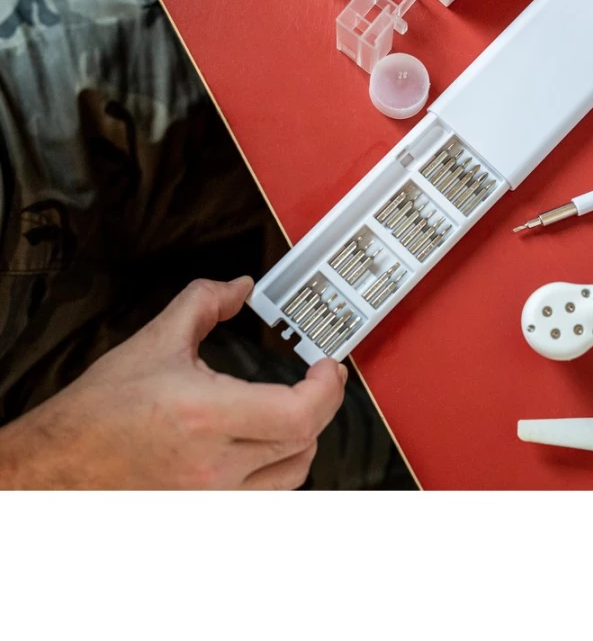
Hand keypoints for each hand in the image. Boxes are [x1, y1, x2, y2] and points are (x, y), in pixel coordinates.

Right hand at [0, 276, 346, 488]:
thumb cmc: (100, 413)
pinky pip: (266, 497)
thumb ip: (204, 303)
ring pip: (292, 474)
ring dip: (305, 438)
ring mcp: (211, 497)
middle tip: (321, 378)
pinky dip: (280, 469)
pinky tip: (271, 445)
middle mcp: (214, 465)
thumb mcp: (155, 341)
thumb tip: (240, 287)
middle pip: (304, 441)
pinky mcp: (205, 513)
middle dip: (323, 403)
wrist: (57, 467)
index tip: (327, 366)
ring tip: (298, 408)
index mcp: (205, 416)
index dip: (326, 388)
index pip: (298, 413)